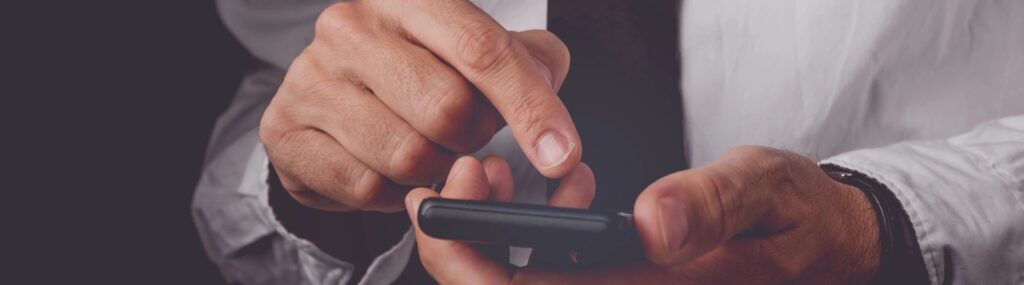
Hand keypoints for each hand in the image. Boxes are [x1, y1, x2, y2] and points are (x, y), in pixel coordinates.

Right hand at [261, 0, 580, 211]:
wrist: (330, 99)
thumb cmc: (416, 70)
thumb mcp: (476, 52)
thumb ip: (527, 59)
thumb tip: (547, 86)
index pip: (481, 50)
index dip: (530, 107)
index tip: (560, 153)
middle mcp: (352, 27)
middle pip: (448, 109)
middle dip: (475, 139)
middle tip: (468, 136)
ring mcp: (311, 78)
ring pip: (408, 156)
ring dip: (434, 171)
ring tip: (428, 153)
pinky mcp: (286, 131)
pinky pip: (365, 187)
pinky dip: (393, 194)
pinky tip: (390, 172)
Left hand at [409, 146, 880, 283]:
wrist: (821, 246)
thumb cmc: (795, 220)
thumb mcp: (769, 190)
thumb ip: (715, 203)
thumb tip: (655, 225)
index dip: (472, 259)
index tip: (455, 198)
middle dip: (465, 245)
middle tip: (468, 177)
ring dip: (492, 240)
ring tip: (502, 178)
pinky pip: (553, 283)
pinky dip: (527, 245)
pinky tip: (548, 203)